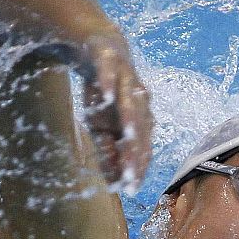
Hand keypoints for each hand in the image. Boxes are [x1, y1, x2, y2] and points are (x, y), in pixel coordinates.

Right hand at [78, 33, 151, 193]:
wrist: (97, 49)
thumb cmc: (104, 94)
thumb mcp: (101, 128)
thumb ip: (108, 152)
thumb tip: (114, 181)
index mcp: (140, 118)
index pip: (142, 146)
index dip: (137, 166)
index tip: (131, 188)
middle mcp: (139, 99)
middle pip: (139, 129)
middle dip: (134, 152)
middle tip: (129, 175)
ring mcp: (126, 78)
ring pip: (129, 101)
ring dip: (129, 120)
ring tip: (126, 139)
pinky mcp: (109, 58)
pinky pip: (109, 71)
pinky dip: (108, 82)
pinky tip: (105, 95)